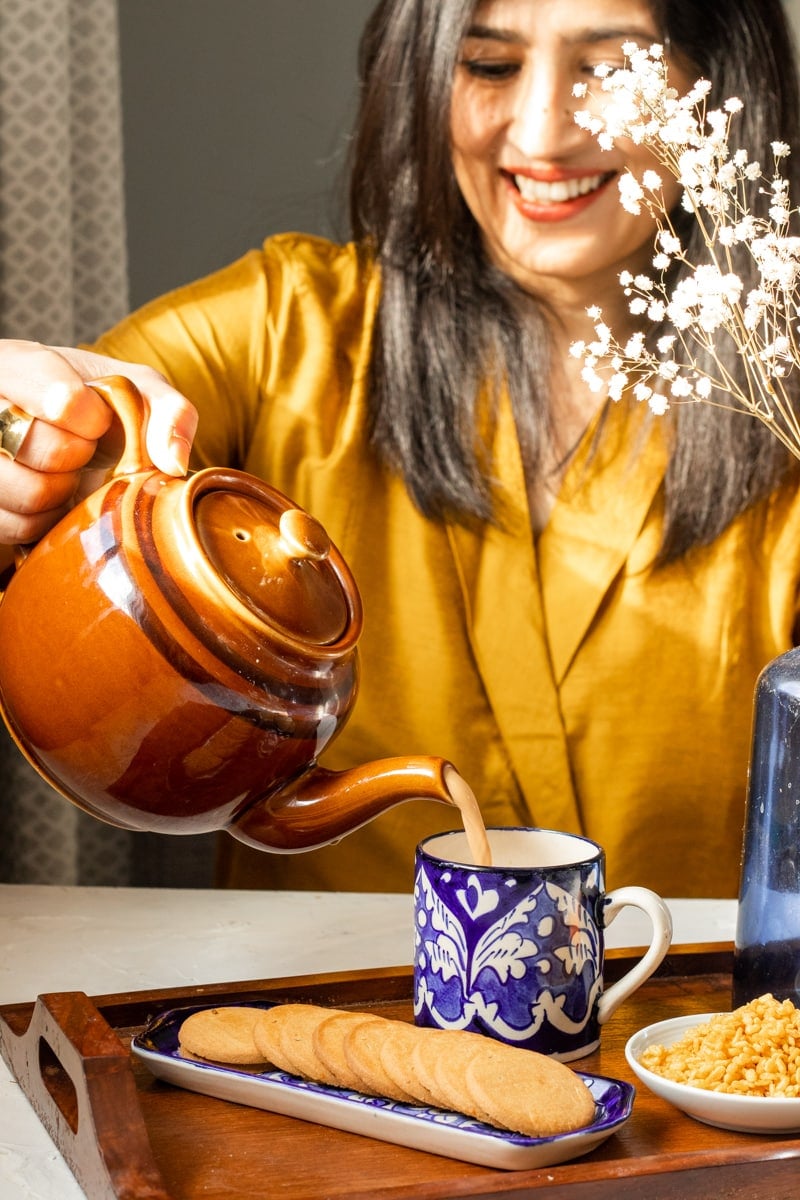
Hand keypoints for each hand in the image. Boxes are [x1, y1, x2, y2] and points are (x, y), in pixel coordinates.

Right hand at [0, 340, 197, 550]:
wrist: (64, 432)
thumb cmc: (101, 406)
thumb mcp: (139, 391)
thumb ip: (168, 411)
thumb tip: (174, 462)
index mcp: (19, 365)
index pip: (52, 390)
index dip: (85, 412)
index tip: (97, 420)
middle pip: (38, 446)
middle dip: (77, 455)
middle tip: (84, 447)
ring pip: (27, 492)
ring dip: (63, 490)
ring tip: (68, 472)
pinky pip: (17, 526)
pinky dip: (46, 521)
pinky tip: (54, 497)